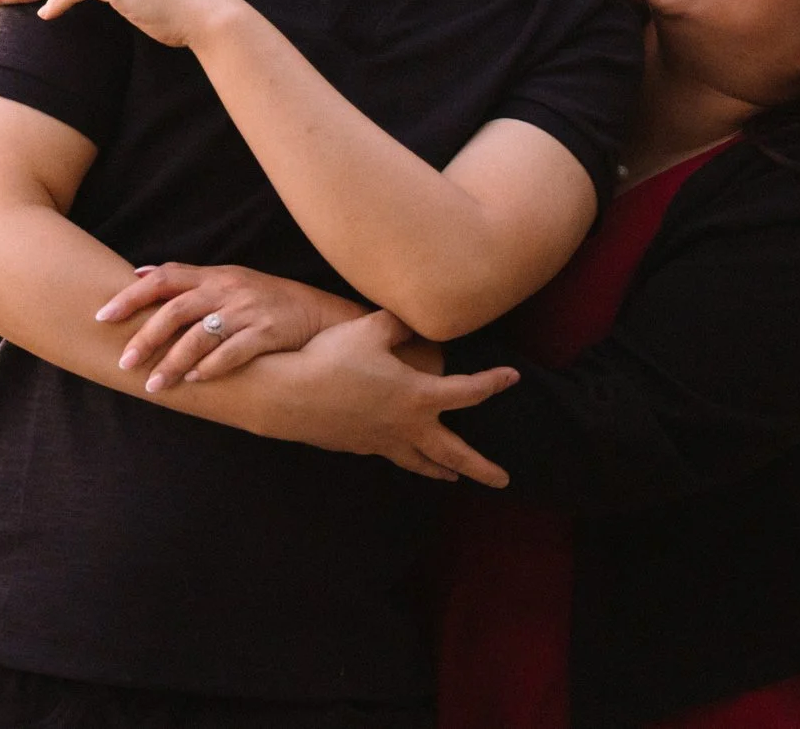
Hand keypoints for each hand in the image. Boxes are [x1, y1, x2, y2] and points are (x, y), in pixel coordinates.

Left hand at [95, 264, 366, 391]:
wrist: (318, 313)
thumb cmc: (265, 298)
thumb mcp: (227, 279)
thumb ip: (186, 278)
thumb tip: (139, 272)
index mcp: (213, 276)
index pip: (164, 278)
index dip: (131, 296)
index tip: (103, 316)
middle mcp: (227, 289)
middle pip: (175, 310)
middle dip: (146, 338)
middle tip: (124, 362)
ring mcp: (248, 311)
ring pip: (201, 336)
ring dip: (173, 362)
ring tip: (154, 386)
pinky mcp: (268, 332)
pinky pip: (234, 351)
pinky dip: (212, 366)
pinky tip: (196, 381)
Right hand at [273, 311, 518, 487]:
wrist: (288, 396)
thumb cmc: (331, 358)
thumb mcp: (370, 329)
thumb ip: (400, 323)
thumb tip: (414, 319)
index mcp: (418, 396)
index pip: (469, 392)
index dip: (494, 383)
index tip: (512, 378)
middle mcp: (407, 425)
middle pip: (454, 452)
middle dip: (481, 467)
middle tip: (503, 480)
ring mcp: (383, 440)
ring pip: (423, 462)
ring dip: (444, 470)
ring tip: (457, 478)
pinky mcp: (361, 446)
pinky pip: (394, 456)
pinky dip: (410, 460)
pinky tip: (406, 455)